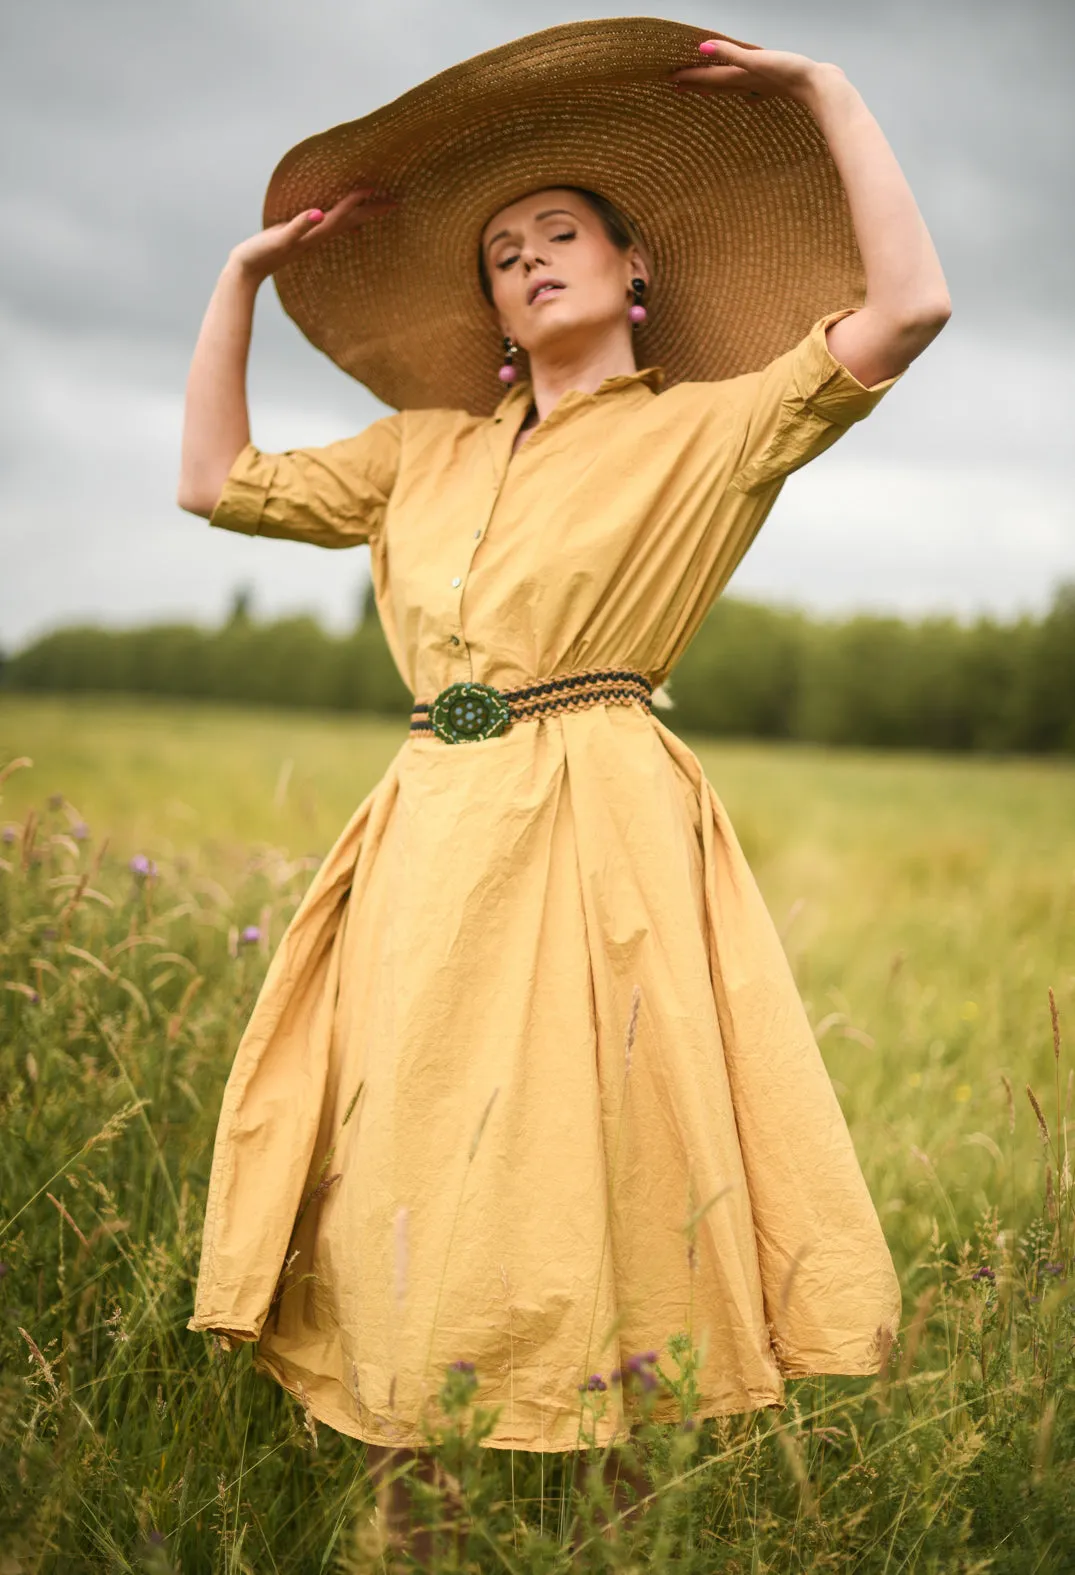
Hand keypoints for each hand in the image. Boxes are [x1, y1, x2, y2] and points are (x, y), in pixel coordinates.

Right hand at [229, 186, 397, 282]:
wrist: (248, 271)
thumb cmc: (261, 254)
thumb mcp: (280, 237)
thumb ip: (299, 224)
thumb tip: (318, 213)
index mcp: (315, 233)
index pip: (342, 214)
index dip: (356, 200)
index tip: (373, 188)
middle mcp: (318, 236)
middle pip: (352, 221)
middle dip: (373, 211)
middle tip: (395, 202)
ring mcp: (313, 239)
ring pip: (345, 225)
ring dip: (362, 216)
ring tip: (378, 208)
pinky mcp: (304, 239)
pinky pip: (332, 229)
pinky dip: (345, 224)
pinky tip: (349, 225)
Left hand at [670, 38, 833, 104]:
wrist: (822, 88)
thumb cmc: (790, 73)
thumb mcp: (756, 59)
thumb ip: (730, 54)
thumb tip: (702, 49)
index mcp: (741, 78)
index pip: (709, 79)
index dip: (690, 78)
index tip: (671, 79)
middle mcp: (748, 85)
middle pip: (716, 86)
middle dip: (697, 85)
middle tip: (678, 86)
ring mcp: (762, 88)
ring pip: (733, 89)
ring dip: (718, 89)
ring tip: (705, 91)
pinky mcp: (777, 87)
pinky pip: (754, 91)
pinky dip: (747, 93)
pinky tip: (748, 98)